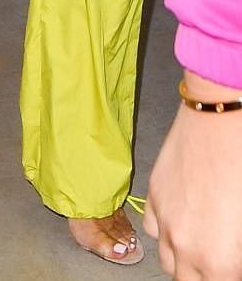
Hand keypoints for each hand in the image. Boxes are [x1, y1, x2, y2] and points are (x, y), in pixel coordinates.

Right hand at [144, 92, 241, 278]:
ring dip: (181, 257)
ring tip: (198, 239)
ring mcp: (165, 223)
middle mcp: (187, 249)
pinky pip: (152, 228)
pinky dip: (163, 229)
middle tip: (216, 255)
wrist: (220, 121)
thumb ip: (236, 248)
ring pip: (167, 261)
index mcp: (219, 262)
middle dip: (202, 274)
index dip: (226, 276)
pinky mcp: (153, 196)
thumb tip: (231, 255)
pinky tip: (180, 215)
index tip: (229, 268)